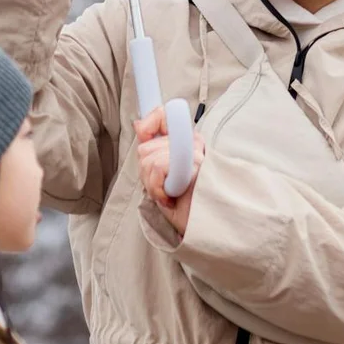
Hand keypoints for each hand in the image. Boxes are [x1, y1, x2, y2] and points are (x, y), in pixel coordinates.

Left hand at [135, 107, 206, 235]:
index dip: (148, 126)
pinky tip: (172, 196)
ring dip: (153, 185)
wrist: (205, 228)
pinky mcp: (195, 163)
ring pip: (150, 159)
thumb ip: (152, 151)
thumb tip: (138, 124)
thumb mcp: (162, 178)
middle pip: (145, 148)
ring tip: (170, 194)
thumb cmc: (185, 207)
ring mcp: (196, 152)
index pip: (162, 115)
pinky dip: (159, 188)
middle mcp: (194, 143)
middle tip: (163, 188)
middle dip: (146, 174)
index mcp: (187, 142)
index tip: (147, 141)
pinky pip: (160, 165)